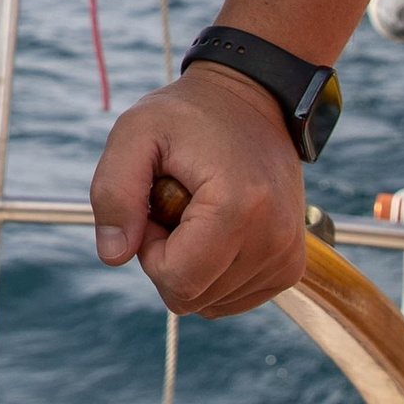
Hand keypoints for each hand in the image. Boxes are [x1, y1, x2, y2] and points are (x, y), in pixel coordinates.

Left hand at [90, 65, 306, 316]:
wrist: (251, 100)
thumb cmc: (188, 115)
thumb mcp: (134, 134)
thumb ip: (113, 193)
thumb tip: (113, 256)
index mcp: (239, 208)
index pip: (177, 282)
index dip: (150, 249)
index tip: (157, 203)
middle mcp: (273, 240)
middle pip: (192, 297)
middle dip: (169, 258)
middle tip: (177, 203)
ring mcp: (287, 256)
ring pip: (211, 303)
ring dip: (192, 264)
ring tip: (200, 209)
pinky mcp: (290, 265)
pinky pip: (232, 298)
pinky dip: (213, 272)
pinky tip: (217, 228)